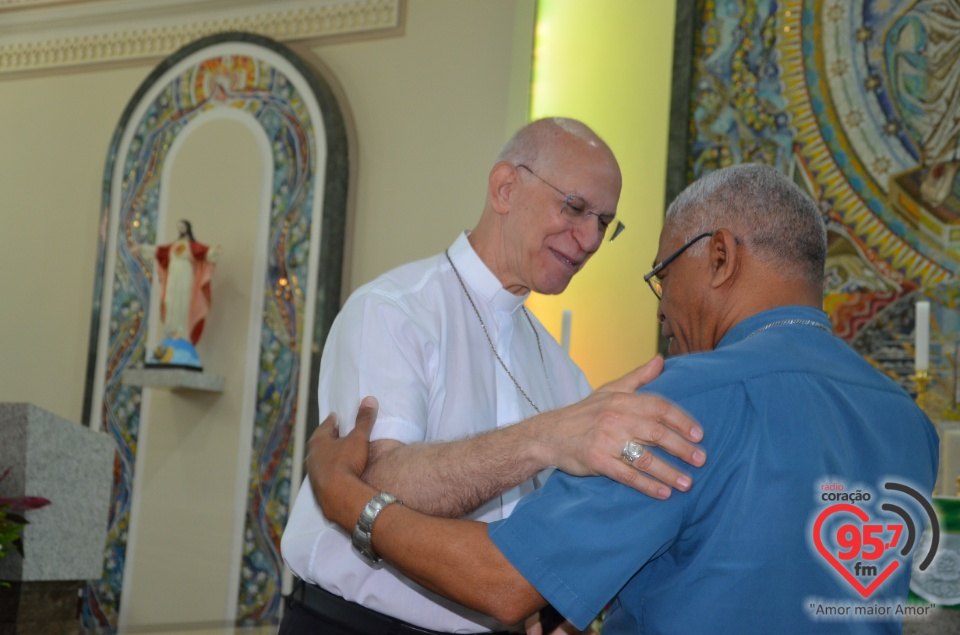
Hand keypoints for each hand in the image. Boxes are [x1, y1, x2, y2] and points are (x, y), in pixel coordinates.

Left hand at [307, 396, 379, 527]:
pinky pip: (323, 475)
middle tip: (339, 434)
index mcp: (318, 441)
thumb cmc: (346, 463)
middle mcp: (311, 456)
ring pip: (320, 460)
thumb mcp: (359, 439)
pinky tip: (337, 474)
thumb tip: (369, 399)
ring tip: (339, 454)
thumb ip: (364, 420)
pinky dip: (329, 471)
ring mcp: (313, 473)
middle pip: (321, 443)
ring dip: (328, 456)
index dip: (333, 420)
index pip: (326, 425)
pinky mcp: (317, 488)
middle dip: (330, 438)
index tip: (337, 417)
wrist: (339, 496)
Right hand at [534, 355, 704, 499]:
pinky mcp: (597, 461)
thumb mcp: (609, 390)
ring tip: (687, 483)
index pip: (659, 407)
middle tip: (701, 461)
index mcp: (622, 400)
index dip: (682, 421)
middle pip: (657, 433)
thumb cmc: (584, 413)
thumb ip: (638, 377)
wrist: (548, 434)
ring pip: (645, 458)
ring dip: (670, 472)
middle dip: (683, 449)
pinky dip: (648, 485)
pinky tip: (664, 493)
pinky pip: (628, 475)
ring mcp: (606, 441)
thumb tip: (661, 359)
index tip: (699, 435)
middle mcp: (616, 418)